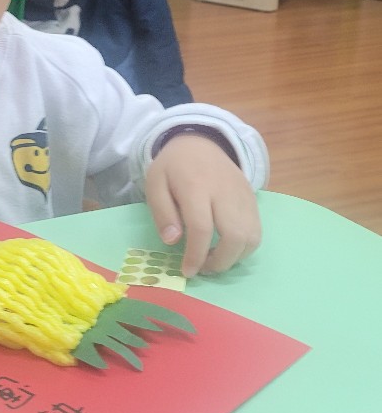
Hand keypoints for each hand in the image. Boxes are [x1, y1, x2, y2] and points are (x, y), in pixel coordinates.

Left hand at [144, 136, 260, 277]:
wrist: (201, 142)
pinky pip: (257, 231)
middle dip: (221, 262)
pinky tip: (227, 247)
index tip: (187, 271)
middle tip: (204, 267)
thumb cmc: (173, 167)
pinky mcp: (253, 199)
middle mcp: (224, 192)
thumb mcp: (155, 184)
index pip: (201, 228)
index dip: (196, 255)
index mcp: (195, 186)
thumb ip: (162, 212)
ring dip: (235, 257)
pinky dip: (245, 247)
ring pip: (252, 237)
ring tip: (215, 259)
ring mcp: (243, 196)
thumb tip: (172, 241)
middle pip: (235, 236)